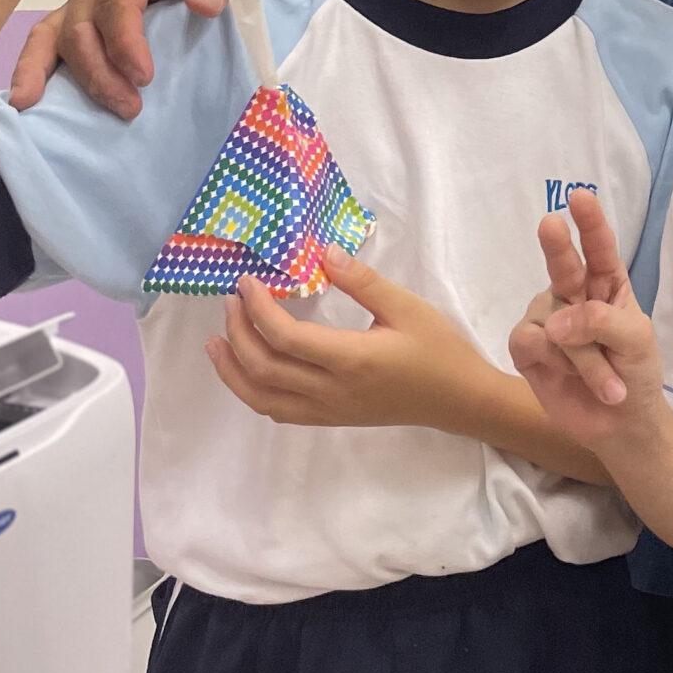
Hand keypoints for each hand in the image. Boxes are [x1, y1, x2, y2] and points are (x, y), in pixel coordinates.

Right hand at [8, 0, 261, 117]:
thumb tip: (203, 4)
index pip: (115, 1)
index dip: (124, 42)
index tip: (145, 77)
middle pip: (82, 26)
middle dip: (100, 71)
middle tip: (131, 106)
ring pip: (58, 37)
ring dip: (72, 77)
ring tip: (83, 109)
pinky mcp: (87, 18)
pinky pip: (52, 40)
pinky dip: (36, 66)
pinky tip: (28, 98)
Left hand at [204, 246, 496, 430]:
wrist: (457, 399)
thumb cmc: (437, 349)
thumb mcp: (407, 306)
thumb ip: (364, 281)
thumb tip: (324, 253)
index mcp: (351, 359)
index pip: (286, 338)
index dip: (258, 309)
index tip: (247, 282)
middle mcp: (332, 390)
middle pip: (265, 368)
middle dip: (238, 333)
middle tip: (231, 300)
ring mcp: (328, 410)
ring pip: (263, 398)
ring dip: (233, 370)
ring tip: (215, 342)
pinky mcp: (330, 418)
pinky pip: (280, 412)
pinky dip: (254, 392)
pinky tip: (247, 371)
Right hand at [509, 190, 663, 447]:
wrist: (620, 424)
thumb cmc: (636, 373)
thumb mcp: (637, 342)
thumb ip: (602, 322)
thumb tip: (554, 322)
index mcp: (607, 284)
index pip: (599, 248)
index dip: (590, 223)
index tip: (581, 197)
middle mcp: (572, 294)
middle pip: (562, 264)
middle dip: (556, 245)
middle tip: (551, 224)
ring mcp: (546, 319)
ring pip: (552, 321)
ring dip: (583, 357)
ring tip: (606, 383)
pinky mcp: (526, 347)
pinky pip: (531, 342)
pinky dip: (558, 364)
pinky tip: (569, 379)